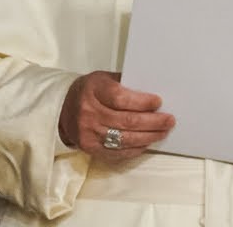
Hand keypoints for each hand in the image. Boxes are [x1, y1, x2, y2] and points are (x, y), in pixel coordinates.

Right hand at [57, 71, 174, 160]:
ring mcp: (89, 133)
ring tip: (163, 132)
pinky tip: (147, 143)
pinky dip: (135, 149)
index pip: (120, 98)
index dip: (141, 102)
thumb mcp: (104, 79)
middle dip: (152, 122)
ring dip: (148, 136)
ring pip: (125, 139)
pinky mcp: (91, 148)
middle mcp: (89, 113)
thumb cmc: (90, 91)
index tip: (158, 102)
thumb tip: (152, 91)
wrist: (63, 109)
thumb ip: (125, 84)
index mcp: (93, 90)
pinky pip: (118, 152)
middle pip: (126, 121)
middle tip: (169, 120)